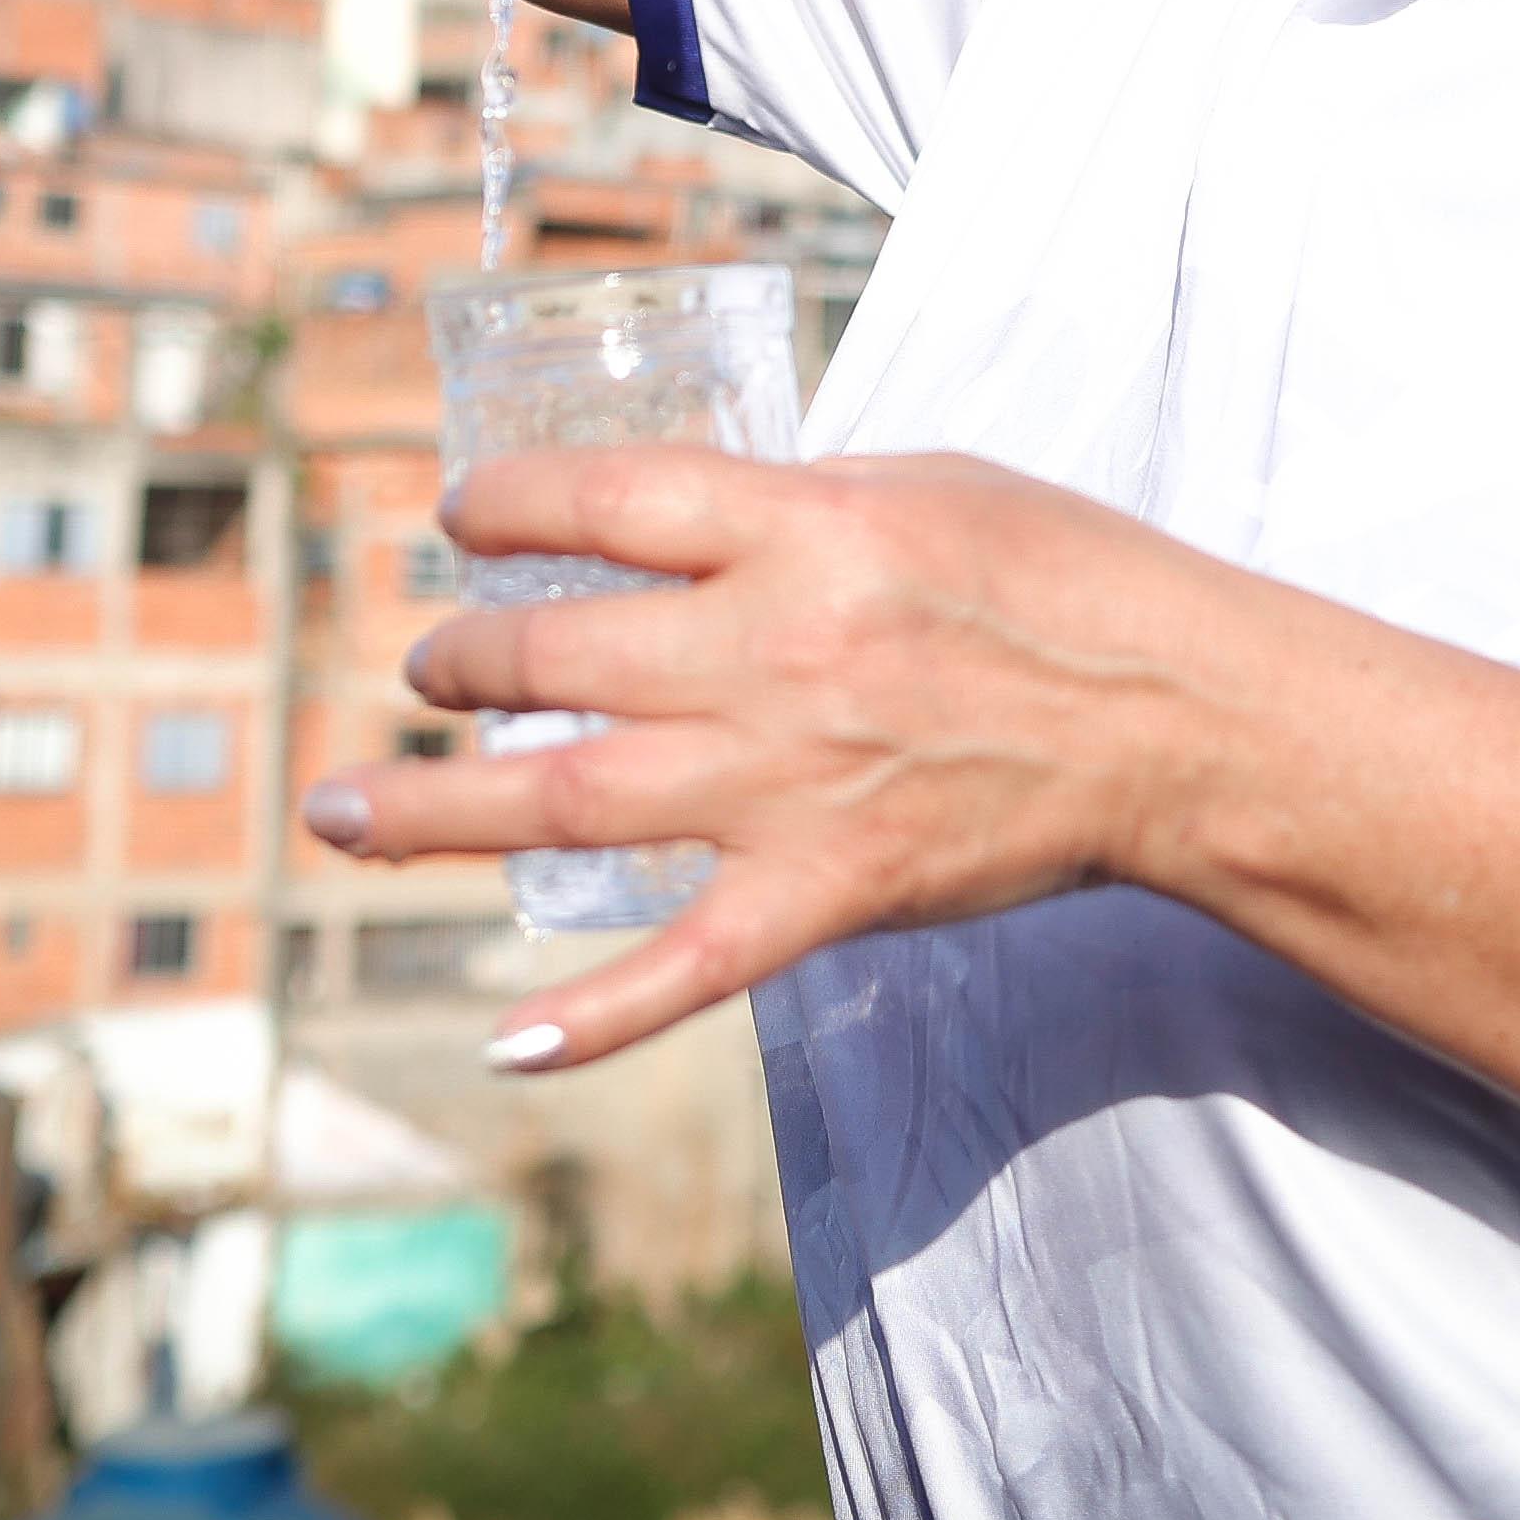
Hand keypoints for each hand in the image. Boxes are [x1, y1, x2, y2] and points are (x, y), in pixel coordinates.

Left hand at [304, 447, 1242, 1068]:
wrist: (1175, 714)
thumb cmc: (1064, 574)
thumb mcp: (922, 480)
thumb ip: (792, 501)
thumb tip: (685, 514)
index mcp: (802, 523)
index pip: (605, 500)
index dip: (505, 505)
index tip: (457, 518)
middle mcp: (773, 647)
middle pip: (557, 652)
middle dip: (459, 659)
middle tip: (421, 665)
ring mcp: (789, 780)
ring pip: (568, 798)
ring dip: (436, 807)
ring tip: (344, 806)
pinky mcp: (827, 890)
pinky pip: (685, 965)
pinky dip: (591, 1013)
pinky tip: (505, 1040)